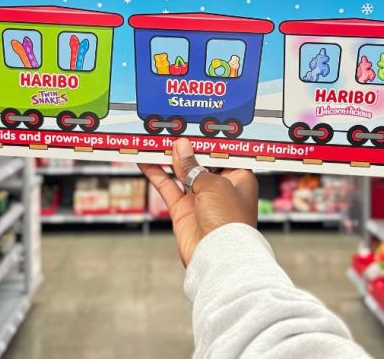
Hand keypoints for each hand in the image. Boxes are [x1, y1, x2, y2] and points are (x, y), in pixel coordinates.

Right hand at [139, 138, 257, 265]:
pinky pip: (167, 187)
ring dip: (169, 157)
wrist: (217, 258)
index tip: (197, 123)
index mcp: (238, 178)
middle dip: (187, 146)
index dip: (210, 139)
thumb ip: (193, 166)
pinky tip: (145, 161)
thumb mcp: (213, 185)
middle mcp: (220, 187)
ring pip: (181, 172)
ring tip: (155, 138)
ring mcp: (200, 199)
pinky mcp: (183, 210)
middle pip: (200, 161)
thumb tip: (181, 147)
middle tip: (172, 126)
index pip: (224, 153)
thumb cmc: (228, 221)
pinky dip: (156, 174)